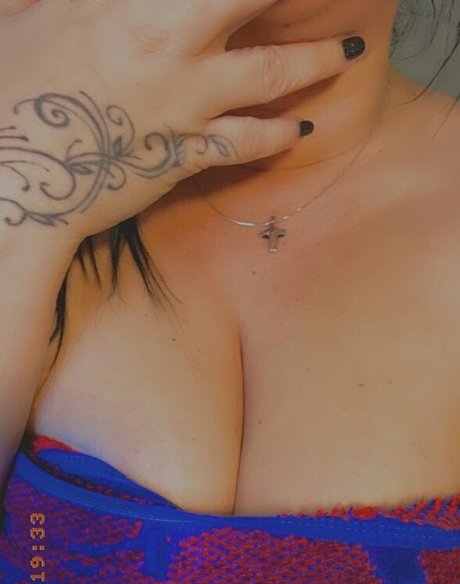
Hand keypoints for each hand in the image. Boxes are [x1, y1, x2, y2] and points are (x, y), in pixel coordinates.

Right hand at [0, 0, 363, 241]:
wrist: (16, 178)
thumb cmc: (7, 91)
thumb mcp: (19, 13)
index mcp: (130, 4)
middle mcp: (170, 44)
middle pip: (255, 2)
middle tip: (334, 2)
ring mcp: (184, 102)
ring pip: (270, 76)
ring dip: (314, 64)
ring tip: (344, 56)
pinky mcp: (185, 154)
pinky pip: (246, 142)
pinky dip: (276, 135)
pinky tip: (300, 130)